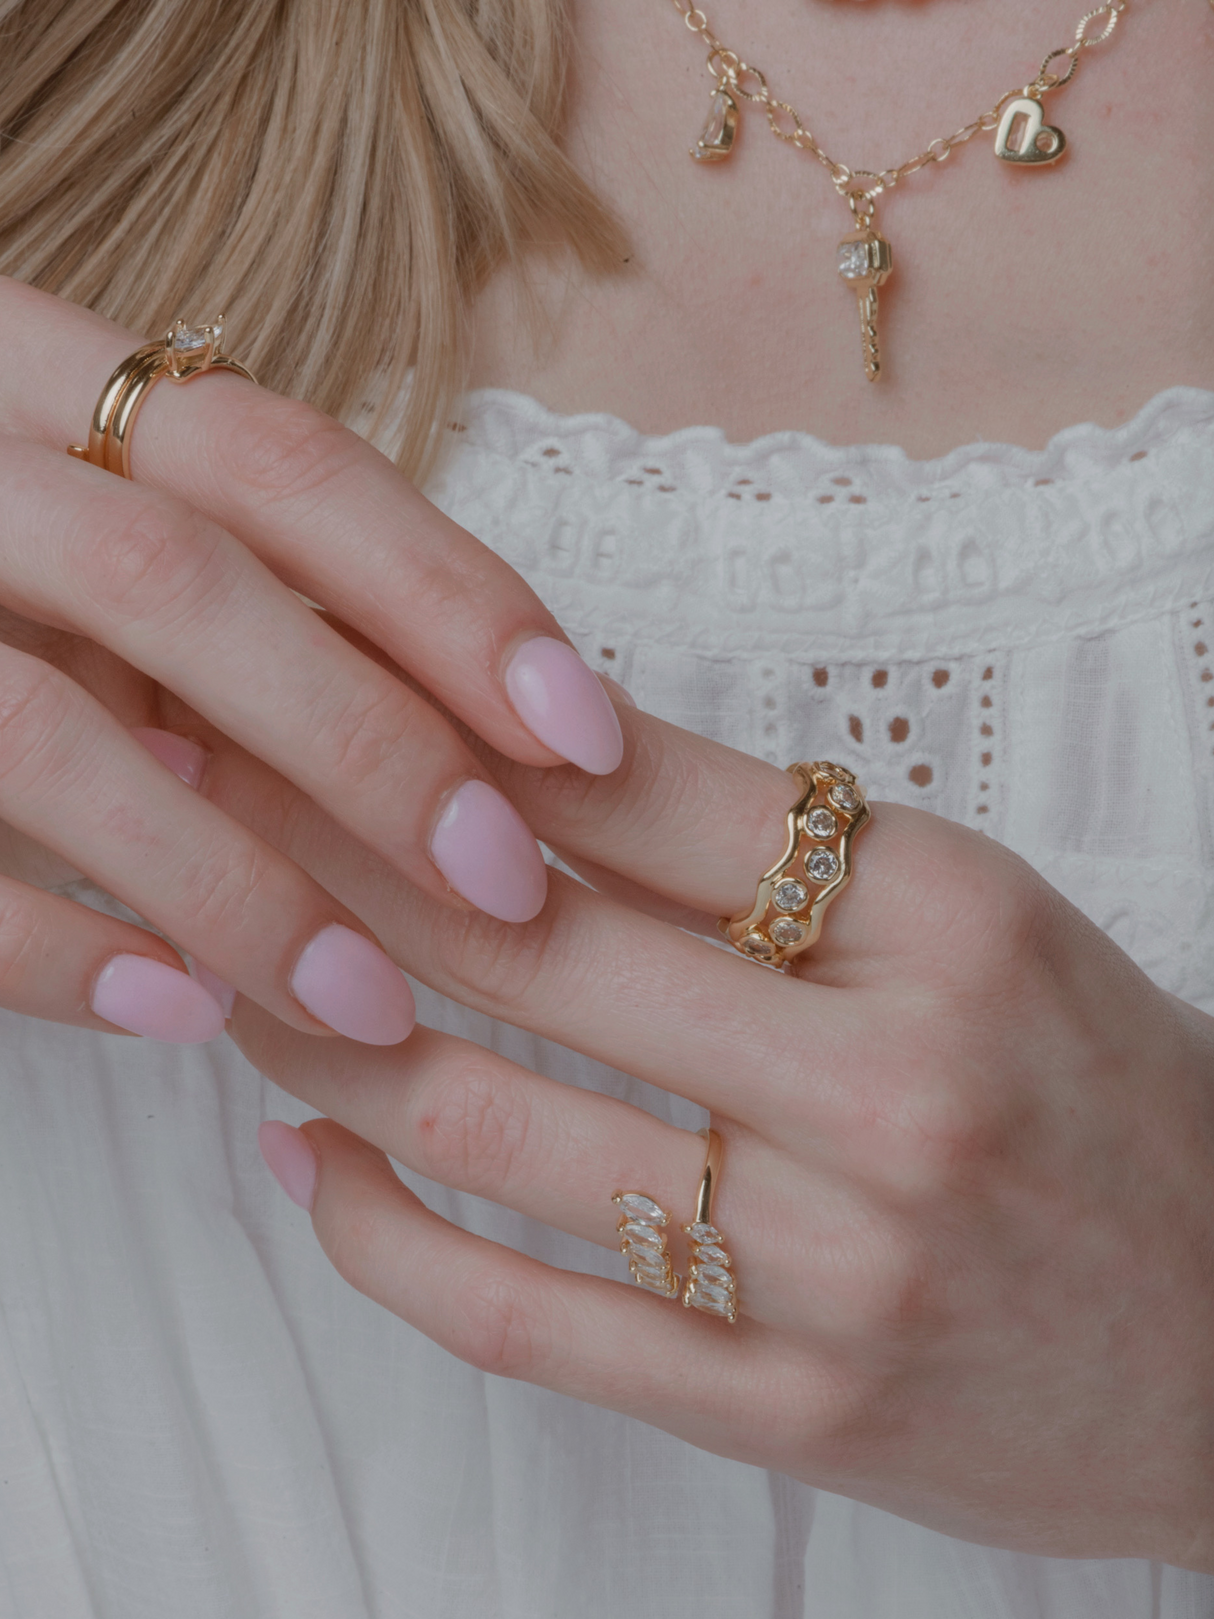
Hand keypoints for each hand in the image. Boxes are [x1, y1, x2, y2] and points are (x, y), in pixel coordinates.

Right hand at [0, 277, 622, 1042]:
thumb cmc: (4, 593)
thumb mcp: (106, 550)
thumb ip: (249, 603)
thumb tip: (484, 734)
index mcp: (35, 382)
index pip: (279, 460)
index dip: (445, 594)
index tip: (584, 733)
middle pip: (177, 577)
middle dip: (365, 740)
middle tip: (509, 890)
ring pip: (46, 731)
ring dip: (234, 882)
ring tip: (370, 1004)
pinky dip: (57, 947)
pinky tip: (181, 1016)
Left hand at [194, 692, 1213, 1568]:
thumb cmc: (1092, 1093)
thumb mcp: (969, 917)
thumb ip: (761, 849)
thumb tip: (513, 761)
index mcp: (944, 915)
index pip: (629, 790)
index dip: (434, 736)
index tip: (309, 701)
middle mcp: (894, 1081)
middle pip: (529, 946)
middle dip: (332, 865)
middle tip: (207, 812)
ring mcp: (843, 1265)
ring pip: (497, 1128)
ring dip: (326, 1040)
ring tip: (231, 979)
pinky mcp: (802, 1412)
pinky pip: (528, 1316)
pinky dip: (382, 1235)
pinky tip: (306, 1162)